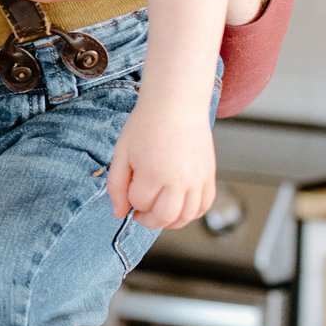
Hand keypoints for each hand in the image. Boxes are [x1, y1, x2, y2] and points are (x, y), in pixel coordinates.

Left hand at [106, 106, 215, 230]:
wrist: (176, 105)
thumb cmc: (146, 125)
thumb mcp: (122, 153)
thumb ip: (116, 186)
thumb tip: (118, 214)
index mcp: (154, 173)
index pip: (139, 203)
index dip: (131, 199)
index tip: (131, 186)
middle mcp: (179, 180)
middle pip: (163, 217)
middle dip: (148, 219)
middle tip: (140, 210)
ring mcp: (197, 180)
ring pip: (186, 217)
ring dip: (169, 221)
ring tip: (158, 210)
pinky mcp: (209, 176)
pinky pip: (204, 206)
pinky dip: (192, 213)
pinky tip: (178, 207)